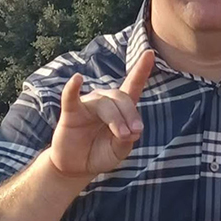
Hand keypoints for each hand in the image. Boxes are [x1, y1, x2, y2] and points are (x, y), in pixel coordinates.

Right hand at [47, 50, 154, 178]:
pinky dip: (73, 88)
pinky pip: (71, 97)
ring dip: (116, 119)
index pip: (133, 84)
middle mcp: (105, 100)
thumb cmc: (101, 153)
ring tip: (122, 135)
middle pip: (122, 98)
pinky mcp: (71, 112)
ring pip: (105, 104)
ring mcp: (88, 104)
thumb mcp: (119, 150)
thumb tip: (133, 131)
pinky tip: (77, 79)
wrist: (77, 167)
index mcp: (121, 107)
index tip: (150, 52)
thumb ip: (127, 140)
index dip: (141, 69)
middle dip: (131, 115)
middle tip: (134, 133)